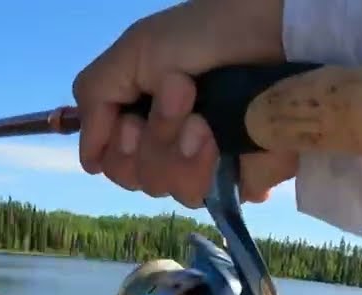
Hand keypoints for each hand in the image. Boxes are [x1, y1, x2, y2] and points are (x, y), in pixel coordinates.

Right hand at [72, 0, 297, 207]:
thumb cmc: (204, 33)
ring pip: (177, 192)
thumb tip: (89, 162)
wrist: (273, 31)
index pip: (115, 166)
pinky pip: (218, 195)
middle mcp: (172, 144)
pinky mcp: (244, 173)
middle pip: (143, 182)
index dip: (120, 152)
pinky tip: (225, 145)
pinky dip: (214, 169)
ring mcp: (209, 161)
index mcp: (143, 117)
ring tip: (207, 121)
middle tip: (182, 103)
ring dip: (184, 154)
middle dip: (157, 146)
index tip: (133, 124)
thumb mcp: (135, 51)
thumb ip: (95, 97)